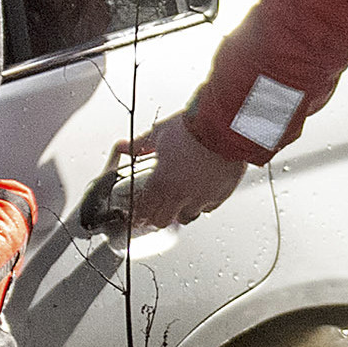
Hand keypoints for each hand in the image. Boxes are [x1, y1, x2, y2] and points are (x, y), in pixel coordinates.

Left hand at [106, 115, 255, 232]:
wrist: (223, 125)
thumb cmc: (192, 127)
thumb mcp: (159, 132)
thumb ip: (140, 144)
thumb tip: (124, 146)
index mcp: (161, 182)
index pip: (144, 210)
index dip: (140, 213)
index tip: (140, 212)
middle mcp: (180, 195)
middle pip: (162, 221)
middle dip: (158, 216)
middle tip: (158, 208)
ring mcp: (202, 197)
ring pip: (187, 217)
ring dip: (181, 211)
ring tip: (181, 199)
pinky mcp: (221, 194)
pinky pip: (209, 207)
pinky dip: (203, 203)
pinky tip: (202, 192)